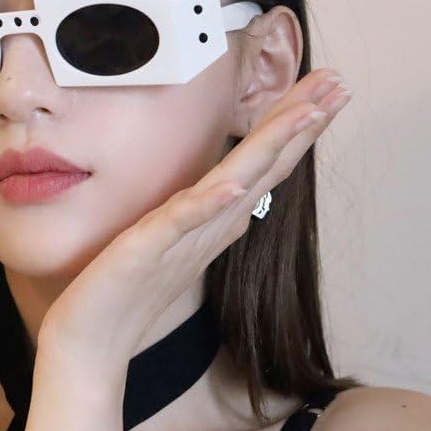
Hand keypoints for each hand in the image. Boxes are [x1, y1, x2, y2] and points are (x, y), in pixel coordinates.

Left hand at [37, 68, 352, 377]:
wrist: (90, 347)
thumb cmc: (125, 294)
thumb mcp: (170, 239)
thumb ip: (202, 214)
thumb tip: (231, 189)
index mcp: (214, 220)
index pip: (265, 165)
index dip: (297, 126)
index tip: (329, 88)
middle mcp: (208, 227)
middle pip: (264, 166)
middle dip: (301, 123)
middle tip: (340, 83)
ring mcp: (182, 239)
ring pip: (236, 185)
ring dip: (271, 148)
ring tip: (305, 112)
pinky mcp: (147, 252)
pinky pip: (181, 223)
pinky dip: (210, 203)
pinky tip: (233, 185)